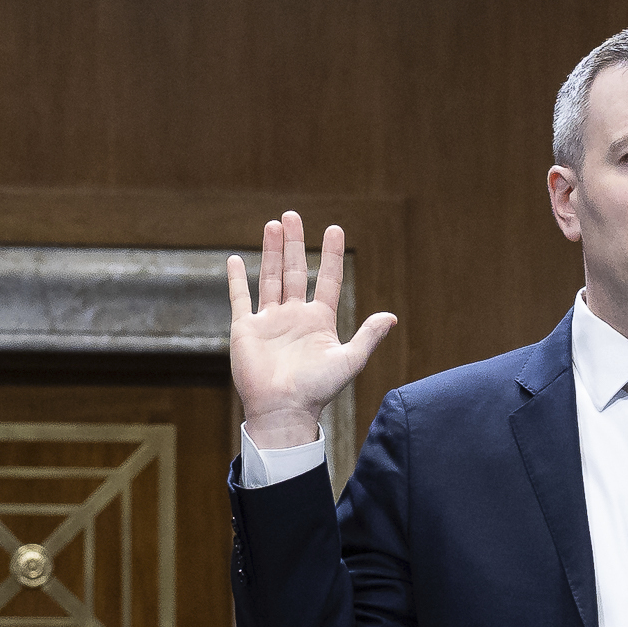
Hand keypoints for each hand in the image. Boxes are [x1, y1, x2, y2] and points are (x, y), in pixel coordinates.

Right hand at [225, 212, 397, 453]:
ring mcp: (269, 321)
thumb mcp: (349, 361)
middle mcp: (294, 316)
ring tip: (273, 225)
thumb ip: (368, 337)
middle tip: (292, 215)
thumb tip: (392, 316)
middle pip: (294, 270)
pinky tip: (235, 259)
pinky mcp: (245, 329)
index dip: (330, 255)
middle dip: (293, 243)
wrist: (283, 410)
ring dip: (270, 251)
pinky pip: (240, 298)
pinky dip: (236, 279)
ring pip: (269, 277)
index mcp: (319, 320)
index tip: (334, 229)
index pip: (326, 279)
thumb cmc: (316, 390)